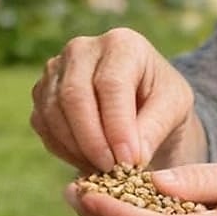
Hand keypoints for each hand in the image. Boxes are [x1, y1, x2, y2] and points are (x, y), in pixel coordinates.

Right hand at [30, 27, 199, 172]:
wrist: (142, 100)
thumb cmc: (161, 100)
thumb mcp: (174, 109)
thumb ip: (154, 128)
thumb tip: (131, 157)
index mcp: (121, 44)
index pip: (111, 85)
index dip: (118, 127)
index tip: (129, 161)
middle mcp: (82, 48)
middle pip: (74, 96)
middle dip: (92, 141)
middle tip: (113, 171)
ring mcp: (56, 69)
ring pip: (53, 112)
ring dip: (77, 149)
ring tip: (104, 171)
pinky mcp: (41, 92)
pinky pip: (42, 125)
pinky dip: (63, 150)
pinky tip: (88, 162)